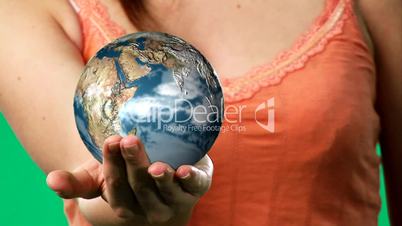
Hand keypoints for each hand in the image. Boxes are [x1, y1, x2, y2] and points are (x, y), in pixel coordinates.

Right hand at [47, 135, 212, 224]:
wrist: (163, 182)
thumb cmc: (126, 178)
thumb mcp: (99, 180)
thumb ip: (75, 183)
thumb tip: (50, 180)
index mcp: (125, 205)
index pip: (116, 188)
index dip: (112, 166)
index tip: (110, 140)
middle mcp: (150, 207)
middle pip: (141, 187)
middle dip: (134, 165)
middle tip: (127, 140)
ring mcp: (175, 200)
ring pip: (167, 192)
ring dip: (161, 179)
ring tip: (155, 165)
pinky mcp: (196, 188)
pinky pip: (196, 187)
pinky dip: (191, 180)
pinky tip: (186, 170)